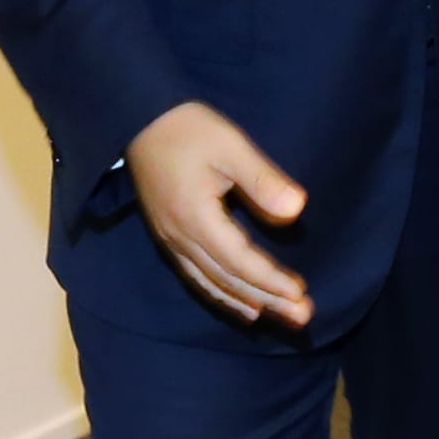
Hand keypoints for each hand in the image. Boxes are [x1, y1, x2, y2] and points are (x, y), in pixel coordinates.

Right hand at [127, 100, 311, 329]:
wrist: (136, 120)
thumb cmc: (186, 129)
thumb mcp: (230, 145)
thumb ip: (262, 180)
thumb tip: (296, 211)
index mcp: (196, 219)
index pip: (240, 261)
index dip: (271, 281)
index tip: (301, 294)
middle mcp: (181, 239)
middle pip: (228, 280)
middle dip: (267, 300)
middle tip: (302, 317)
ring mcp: (171, 241)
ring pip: (212, 284)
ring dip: (248, 302)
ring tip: (279, 318)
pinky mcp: (168, 237)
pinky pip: (197, 277)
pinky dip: (222, 295)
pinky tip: (242, 306)